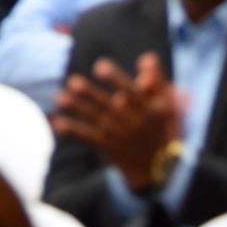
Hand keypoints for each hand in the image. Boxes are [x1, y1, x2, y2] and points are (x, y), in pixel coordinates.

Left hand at [52, 53, 180, 187]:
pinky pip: (88, 137)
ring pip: (94, 120)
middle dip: (90, 94)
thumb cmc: (163, 126)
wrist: (160, 167)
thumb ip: (157, 79)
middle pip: (107, 106)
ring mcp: (117, 134)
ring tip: (61, 98)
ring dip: (77, 109)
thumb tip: (144, 59)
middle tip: (73, 82)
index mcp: (146, 109)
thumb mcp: (167, 103)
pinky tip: (58, 123)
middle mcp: (130, 122)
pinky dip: (73, 130)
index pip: (129, 91)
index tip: (99, 66)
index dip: (114, 78)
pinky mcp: (107, 145)